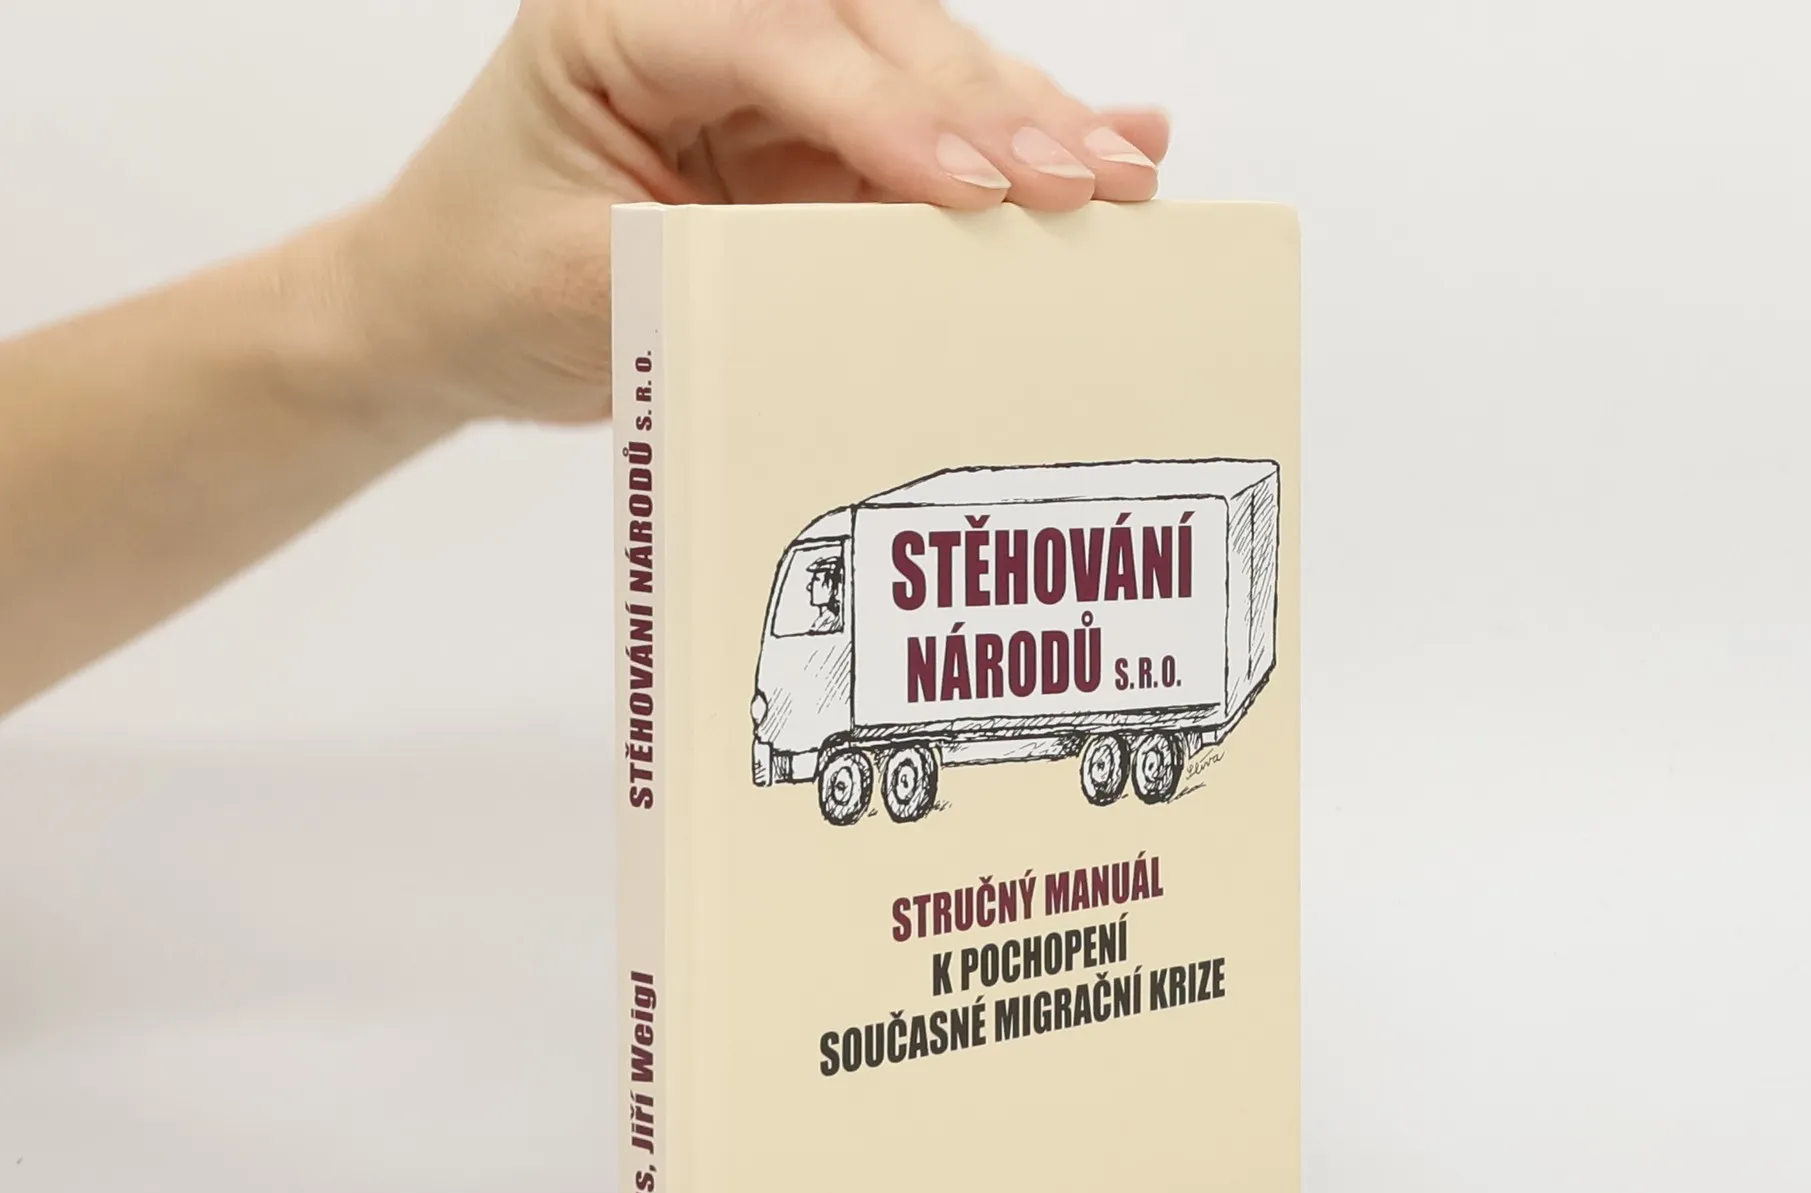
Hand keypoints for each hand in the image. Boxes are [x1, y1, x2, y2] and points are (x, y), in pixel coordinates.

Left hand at [341, 0, 1169, 425]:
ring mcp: (769, 68)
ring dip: (1027, 120)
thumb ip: (723, 262)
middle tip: (1085, 181)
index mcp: (623, 14)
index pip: (778, 42)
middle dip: (988, 108)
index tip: (974, 183)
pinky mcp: (812, 131)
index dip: (886, 111)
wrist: (449, 308)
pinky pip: (924, 127)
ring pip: (923, 67)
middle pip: (878, 33)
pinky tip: (1112, 134)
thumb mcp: (589, 282)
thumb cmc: (490, 280)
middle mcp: (707, 15)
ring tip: (1124, 170)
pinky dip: (1012, 139)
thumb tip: (882, 272)